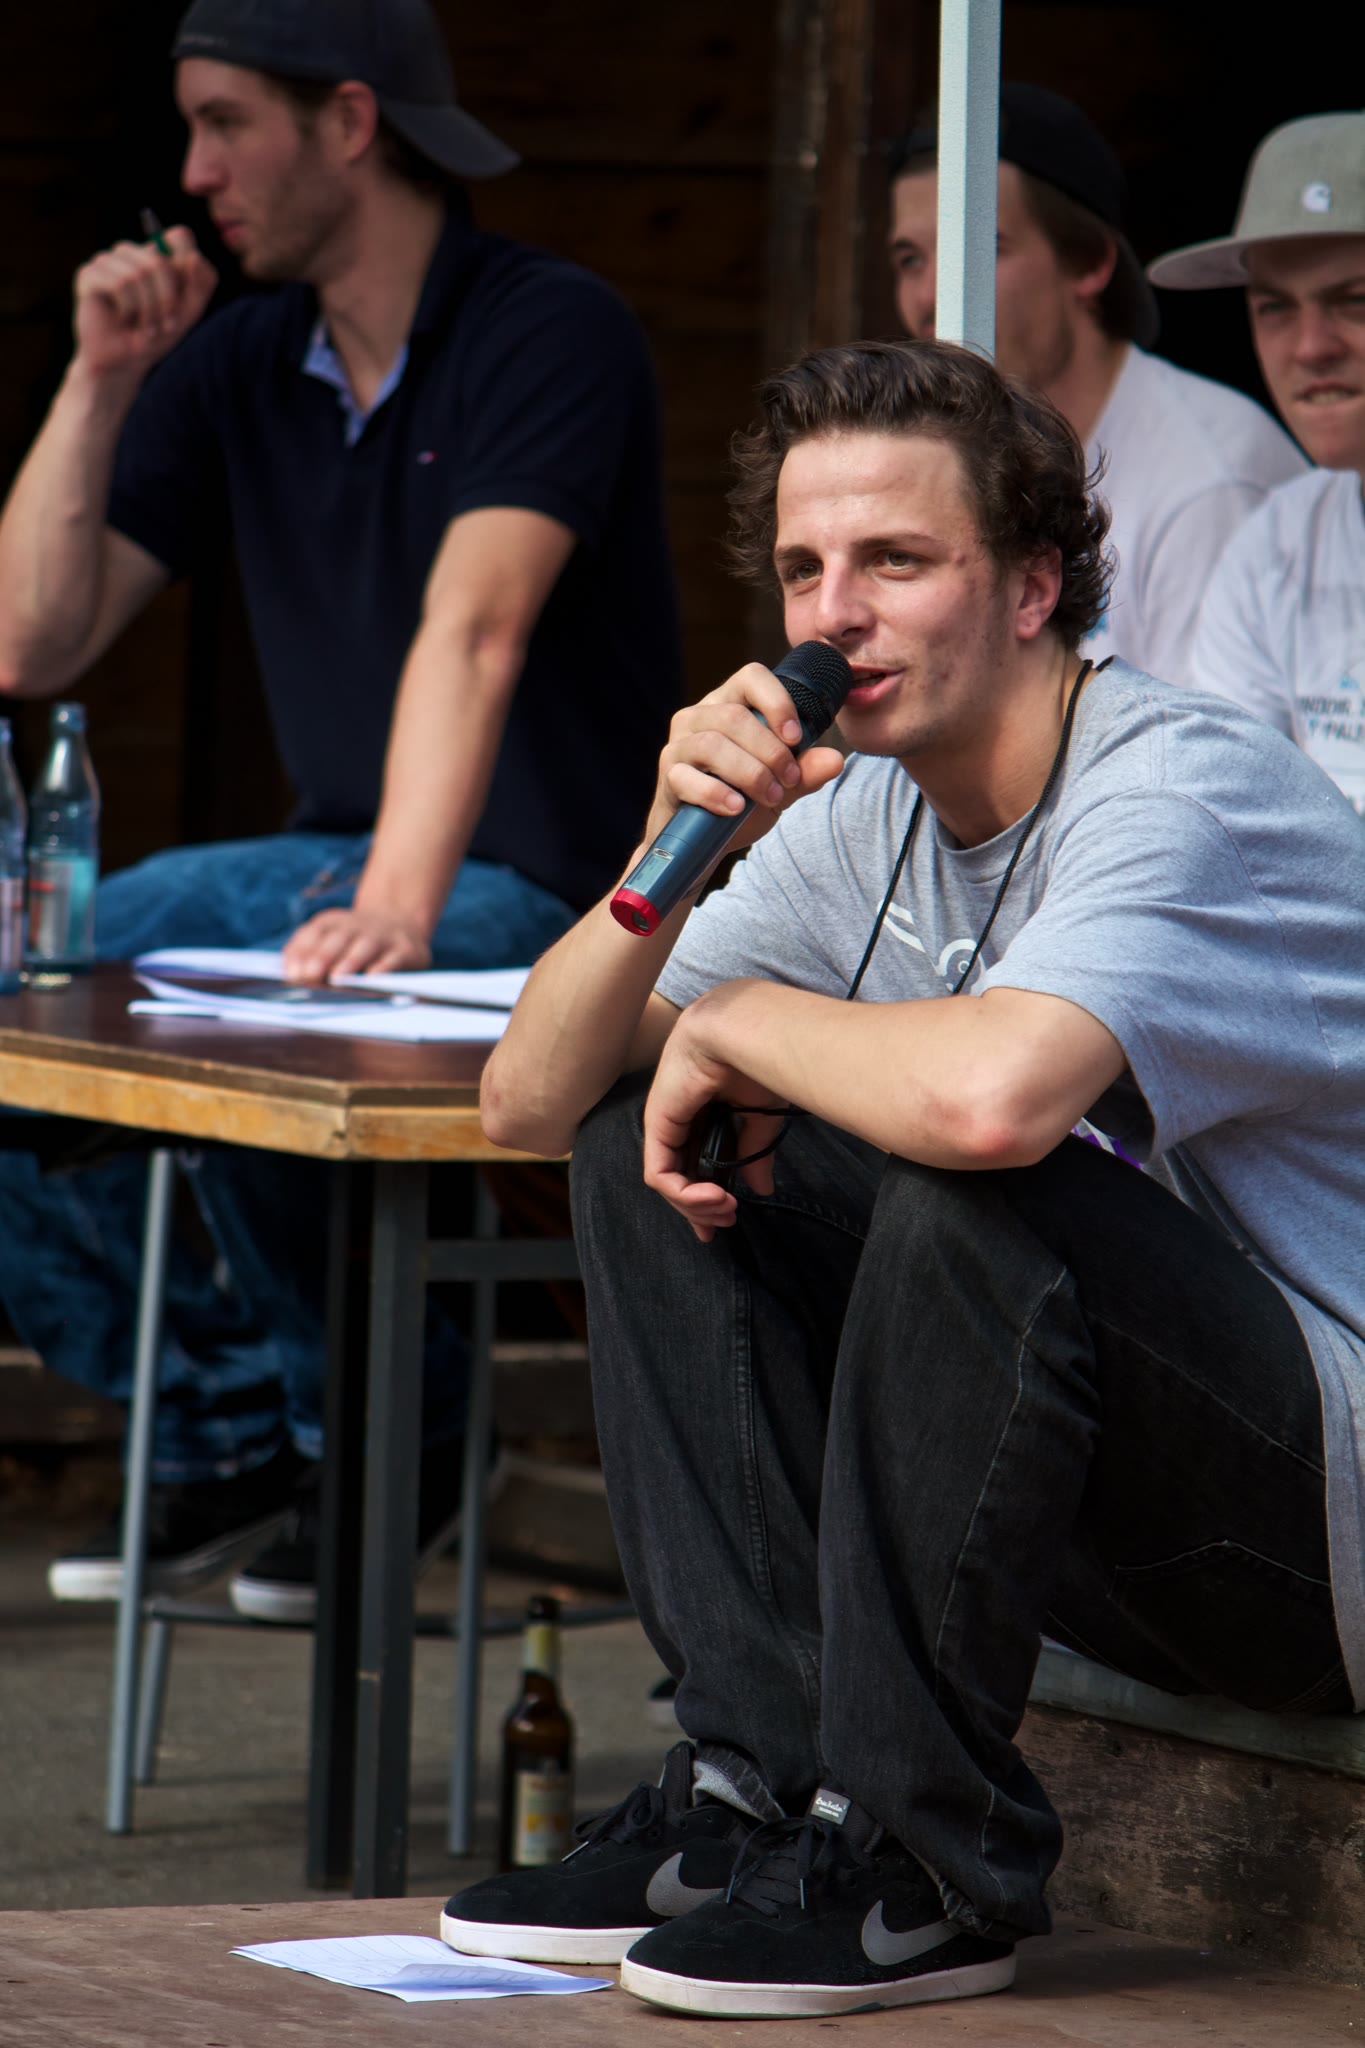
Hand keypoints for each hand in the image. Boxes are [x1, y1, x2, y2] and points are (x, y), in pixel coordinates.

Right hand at [72, 227, 217, 383]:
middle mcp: (131, 253)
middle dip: (167, 301)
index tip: (182, 301)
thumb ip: (202, 282)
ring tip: (145, 328)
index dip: (188, 268)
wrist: (125, 363)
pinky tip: (122, 320)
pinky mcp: (88, 275)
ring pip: (138, 272)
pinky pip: (118, 284)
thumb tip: (194, 256)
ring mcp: (107, 261)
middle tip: (165, 326)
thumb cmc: (156, 335)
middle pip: (159, 259)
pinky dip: (128, 309)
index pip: (181, 237)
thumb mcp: (190, 311)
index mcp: (156, 256)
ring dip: (148, 309)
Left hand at [282, 907, 432, 984]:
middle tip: (311, 977)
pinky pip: (393, 959)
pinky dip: (382, 969)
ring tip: (337, 978)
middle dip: (322, 957)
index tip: (293, 974)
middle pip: (337, 939)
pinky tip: (371, 980)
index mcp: (332, 922)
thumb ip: (307, 953)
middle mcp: (357, 925)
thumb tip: (291, 976)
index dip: (302, 952)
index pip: (314, 933)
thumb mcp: (330, 938)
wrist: (401, 923)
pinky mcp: (405, 950)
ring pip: (364, 947)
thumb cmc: (355, 942)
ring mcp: (383, 936)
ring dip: (350, 962)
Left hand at [642, 992, 789, 1241]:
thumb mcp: (758, 1120)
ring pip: (667, 1183)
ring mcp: (664, 1123)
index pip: (694, 1166)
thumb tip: (762, 1189)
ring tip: (726, 1210)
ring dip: (696, 1206)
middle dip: (697, 1211)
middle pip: (678, 1179)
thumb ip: (753, 1155)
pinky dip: (685, 1194)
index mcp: (701, 1115)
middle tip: (722, 1226)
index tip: (725, 1221)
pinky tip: (714, 1196)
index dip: (705, 1199)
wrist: (744, 1030)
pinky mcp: (657, 1125)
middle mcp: (678, 1121)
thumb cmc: (757, 1061)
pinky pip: (659, 1175)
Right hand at [644, 660, 844, 860]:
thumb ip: (806, 772)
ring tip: (771, 797)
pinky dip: (716, 794)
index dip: (777, 701)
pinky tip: (737, 808)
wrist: (706, 842)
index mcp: (729, 705)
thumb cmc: (743, 803)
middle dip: (771, 751)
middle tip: (790, 780)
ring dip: (749, 772)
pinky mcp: (668, 776)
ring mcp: (679, 745)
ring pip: (712, 744)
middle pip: (735, 716)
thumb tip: (835, 760)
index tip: (797, 737)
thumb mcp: (782, 787)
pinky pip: (687, 777)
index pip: (751, 677)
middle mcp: (699, 717)